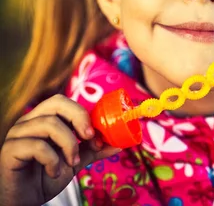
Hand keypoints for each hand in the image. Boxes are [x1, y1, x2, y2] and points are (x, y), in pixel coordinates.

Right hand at [0, 94, 121, 205]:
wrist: (23, 200)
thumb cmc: (45, 177)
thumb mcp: (74, 160)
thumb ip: (92, 150)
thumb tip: (118, 144)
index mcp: (42, 118)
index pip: (64, 102)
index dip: (84, 114)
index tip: (97, 136)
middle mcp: (28, 122)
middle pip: (56, 103)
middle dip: (79, 118)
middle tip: (90, 138)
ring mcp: (17, 134)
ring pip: (49, 124)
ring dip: (69, 145)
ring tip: (71, 162)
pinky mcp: (9, 150)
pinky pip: (36, 146)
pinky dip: (52, 160)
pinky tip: (54, 172)